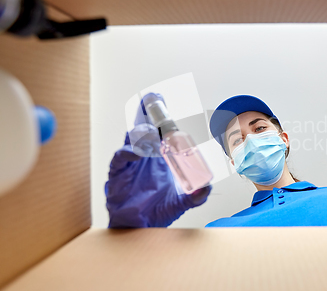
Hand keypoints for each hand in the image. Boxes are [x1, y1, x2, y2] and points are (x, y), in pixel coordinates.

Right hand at [105, 92, 211, 227]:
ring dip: (141, 133)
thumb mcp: (181, 203)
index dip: (162, 118)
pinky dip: (128, 152)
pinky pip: (120, 158)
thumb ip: (195, 196)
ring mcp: (130, 164)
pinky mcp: (118, 175)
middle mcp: (143, 157)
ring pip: (131, 139)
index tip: (165, 103)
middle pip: (143, 128)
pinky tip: (137, 152)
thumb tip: (208, 186)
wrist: (139, 228)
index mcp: (158, 158)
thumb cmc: (156, 212)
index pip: (159, 132)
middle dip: (147, 113)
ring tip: (152, 132)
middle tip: (153, 99)